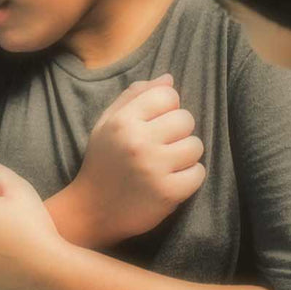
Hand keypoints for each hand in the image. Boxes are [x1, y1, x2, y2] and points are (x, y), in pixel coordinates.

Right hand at [68, 74, 205, 243]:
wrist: (92, 210)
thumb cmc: (102, 162)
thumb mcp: (107, 124)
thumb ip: (134, 98)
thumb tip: (169, 79)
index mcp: (123, 120)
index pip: (168, 95)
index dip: (166, 108)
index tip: (155, 124)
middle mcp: (138, 141)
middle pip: (186, 119)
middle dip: (178, 132)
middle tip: (162, 146)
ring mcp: (154, 167)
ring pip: (196, 145)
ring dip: (186, 155)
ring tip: (167, 164)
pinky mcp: (168, 192)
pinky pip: (199, 173)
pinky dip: (189, 177)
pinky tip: (171, 181)